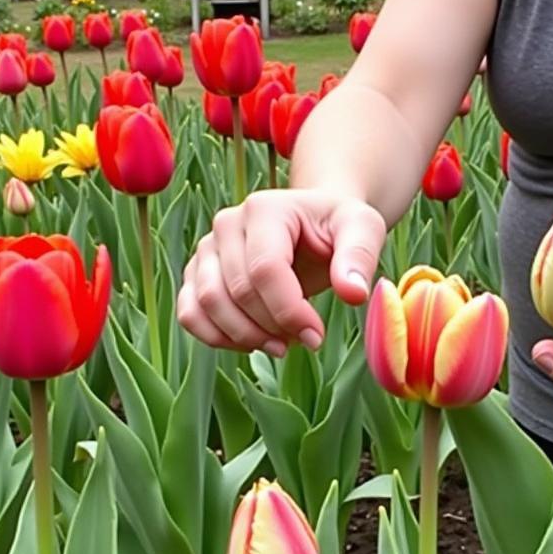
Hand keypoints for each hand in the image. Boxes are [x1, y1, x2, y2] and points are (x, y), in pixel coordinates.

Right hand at [178, 189, 386, 356]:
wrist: (313, 225)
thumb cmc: (337, 227)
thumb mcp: (363, 229)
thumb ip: (360, 256)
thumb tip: (353, 294)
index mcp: (265, 209)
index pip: (265, 269)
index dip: (289, 311)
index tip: (315, 336)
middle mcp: (227, 224)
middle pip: (238, 292)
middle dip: (273, 327)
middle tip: (304, 340)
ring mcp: (207, 249)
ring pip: (208, 304)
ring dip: (245, 336)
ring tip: (281, 345)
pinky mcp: (197, 273)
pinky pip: (189, 313)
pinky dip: (215, 338)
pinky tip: (251, 344)